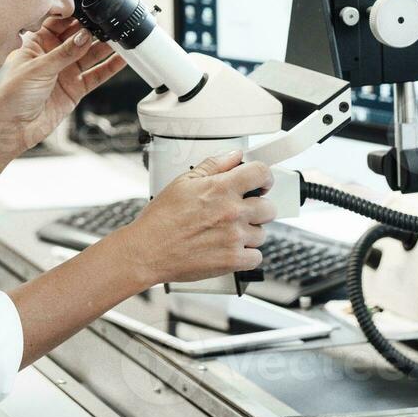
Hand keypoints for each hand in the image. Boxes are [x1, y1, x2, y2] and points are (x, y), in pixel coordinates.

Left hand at [0, 18, 126, 159]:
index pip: (59, 23)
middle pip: (78, 37)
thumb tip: (84, 36)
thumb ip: (64, 53)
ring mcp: (65, 71)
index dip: (74, 16)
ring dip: (105, 47)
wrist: (13, 129)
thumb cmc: (12, 97)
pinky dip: (110, 67)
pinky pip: (96, 75)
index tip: (90, 9)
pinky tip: (121, 59)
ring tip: (120, 37)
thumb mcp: (38, 69)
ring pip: (90, 55)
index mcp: (37, 43)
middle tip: (110, 22)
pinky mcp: (76, 88)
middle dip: (93, 30)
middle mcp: (53, 55)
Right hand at [120, 150, 274, 286]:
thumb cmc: (161, 219)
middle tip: (243, 211)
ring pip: (262, 233)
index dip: (264, 177)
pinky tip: (231, 249)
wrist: (148, 250)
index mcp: (221, 188)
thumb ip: (213, 165)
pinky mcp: (233, 260)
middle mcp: (232, 212)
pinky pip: (256, 257)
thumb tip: (234, 156)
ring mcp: (235, 237)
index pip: (261, 173)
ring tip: (228, 232)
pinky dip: (247, 255)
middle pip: (269, 207)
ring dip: (250, 233)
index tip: (262, 183)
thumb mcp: (183, 181)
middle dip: (258, 208)